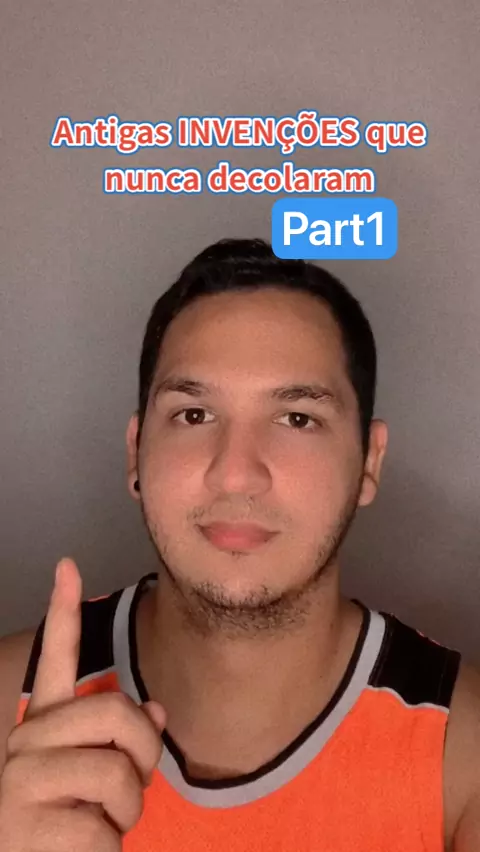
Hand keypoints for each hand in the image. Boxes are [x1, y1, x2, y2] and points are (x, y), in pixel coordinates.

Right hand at [0, 558, 165, 850]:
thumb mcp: (104, 781)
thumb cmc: (72, 826)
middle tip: (126, 791)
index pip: (56, 659)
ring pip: (117, 771)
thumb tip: (155, 711)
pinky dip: (108, 846)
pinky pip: (104, 824)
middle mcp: (26, 743)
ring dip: (128, 809)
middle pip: (117, 713)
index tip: (67, 565)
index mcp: (46, 727)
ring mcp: (20, 782)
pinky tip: (81, 850)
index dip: (62, 610)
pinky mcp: (25, 826)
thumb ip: (125, 741)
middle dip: (143, 756)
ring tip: (100, 822)